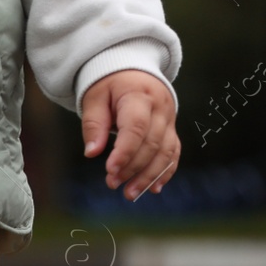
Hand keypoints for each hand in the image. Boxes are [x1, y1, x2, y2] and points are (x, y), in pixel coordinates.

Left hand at [80, 69, 180, 201]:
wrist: (133, 71)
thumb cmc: (109, 85)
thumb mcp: (94, 98)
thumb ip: (93, 124)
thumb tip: (92, 153)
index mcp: (139, 96)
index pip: (135, 127)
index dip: (124, 151)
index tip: (110, 170)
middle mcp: (160, 108)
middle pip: (151, 142)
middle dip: (132, 167)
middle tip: (112, 184)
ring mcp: (169, 119)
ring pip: (166, 151)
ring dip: (149, 175)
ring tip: (130, 194)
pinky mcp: (171, 128)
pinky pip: (173, 152)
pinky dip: (165, 171)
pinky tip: (154, 189)